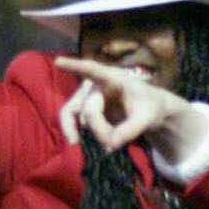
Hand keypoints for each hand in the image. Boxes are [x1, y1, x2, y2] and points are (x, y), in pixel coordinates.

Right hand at [54, 56, 191, 151]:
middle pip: (89, 109)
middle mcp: (96, 83)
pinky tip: (75, 142)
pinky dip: (72, 130)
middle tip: (115, 144)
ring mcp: (87, 96)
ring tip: (107, 146)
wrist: (147, 112)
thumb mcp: (148, 117)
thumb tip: (111, 144)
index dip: (75, 66)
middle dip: (101, 129)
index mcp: (114, 77)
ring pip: (75, 114)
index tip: (59, 62)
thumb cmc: (149, 107)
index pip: (93, 70)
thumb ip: (131, 129)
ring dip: (92, 132)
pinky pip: (71, 119)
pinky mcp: (84, 109)